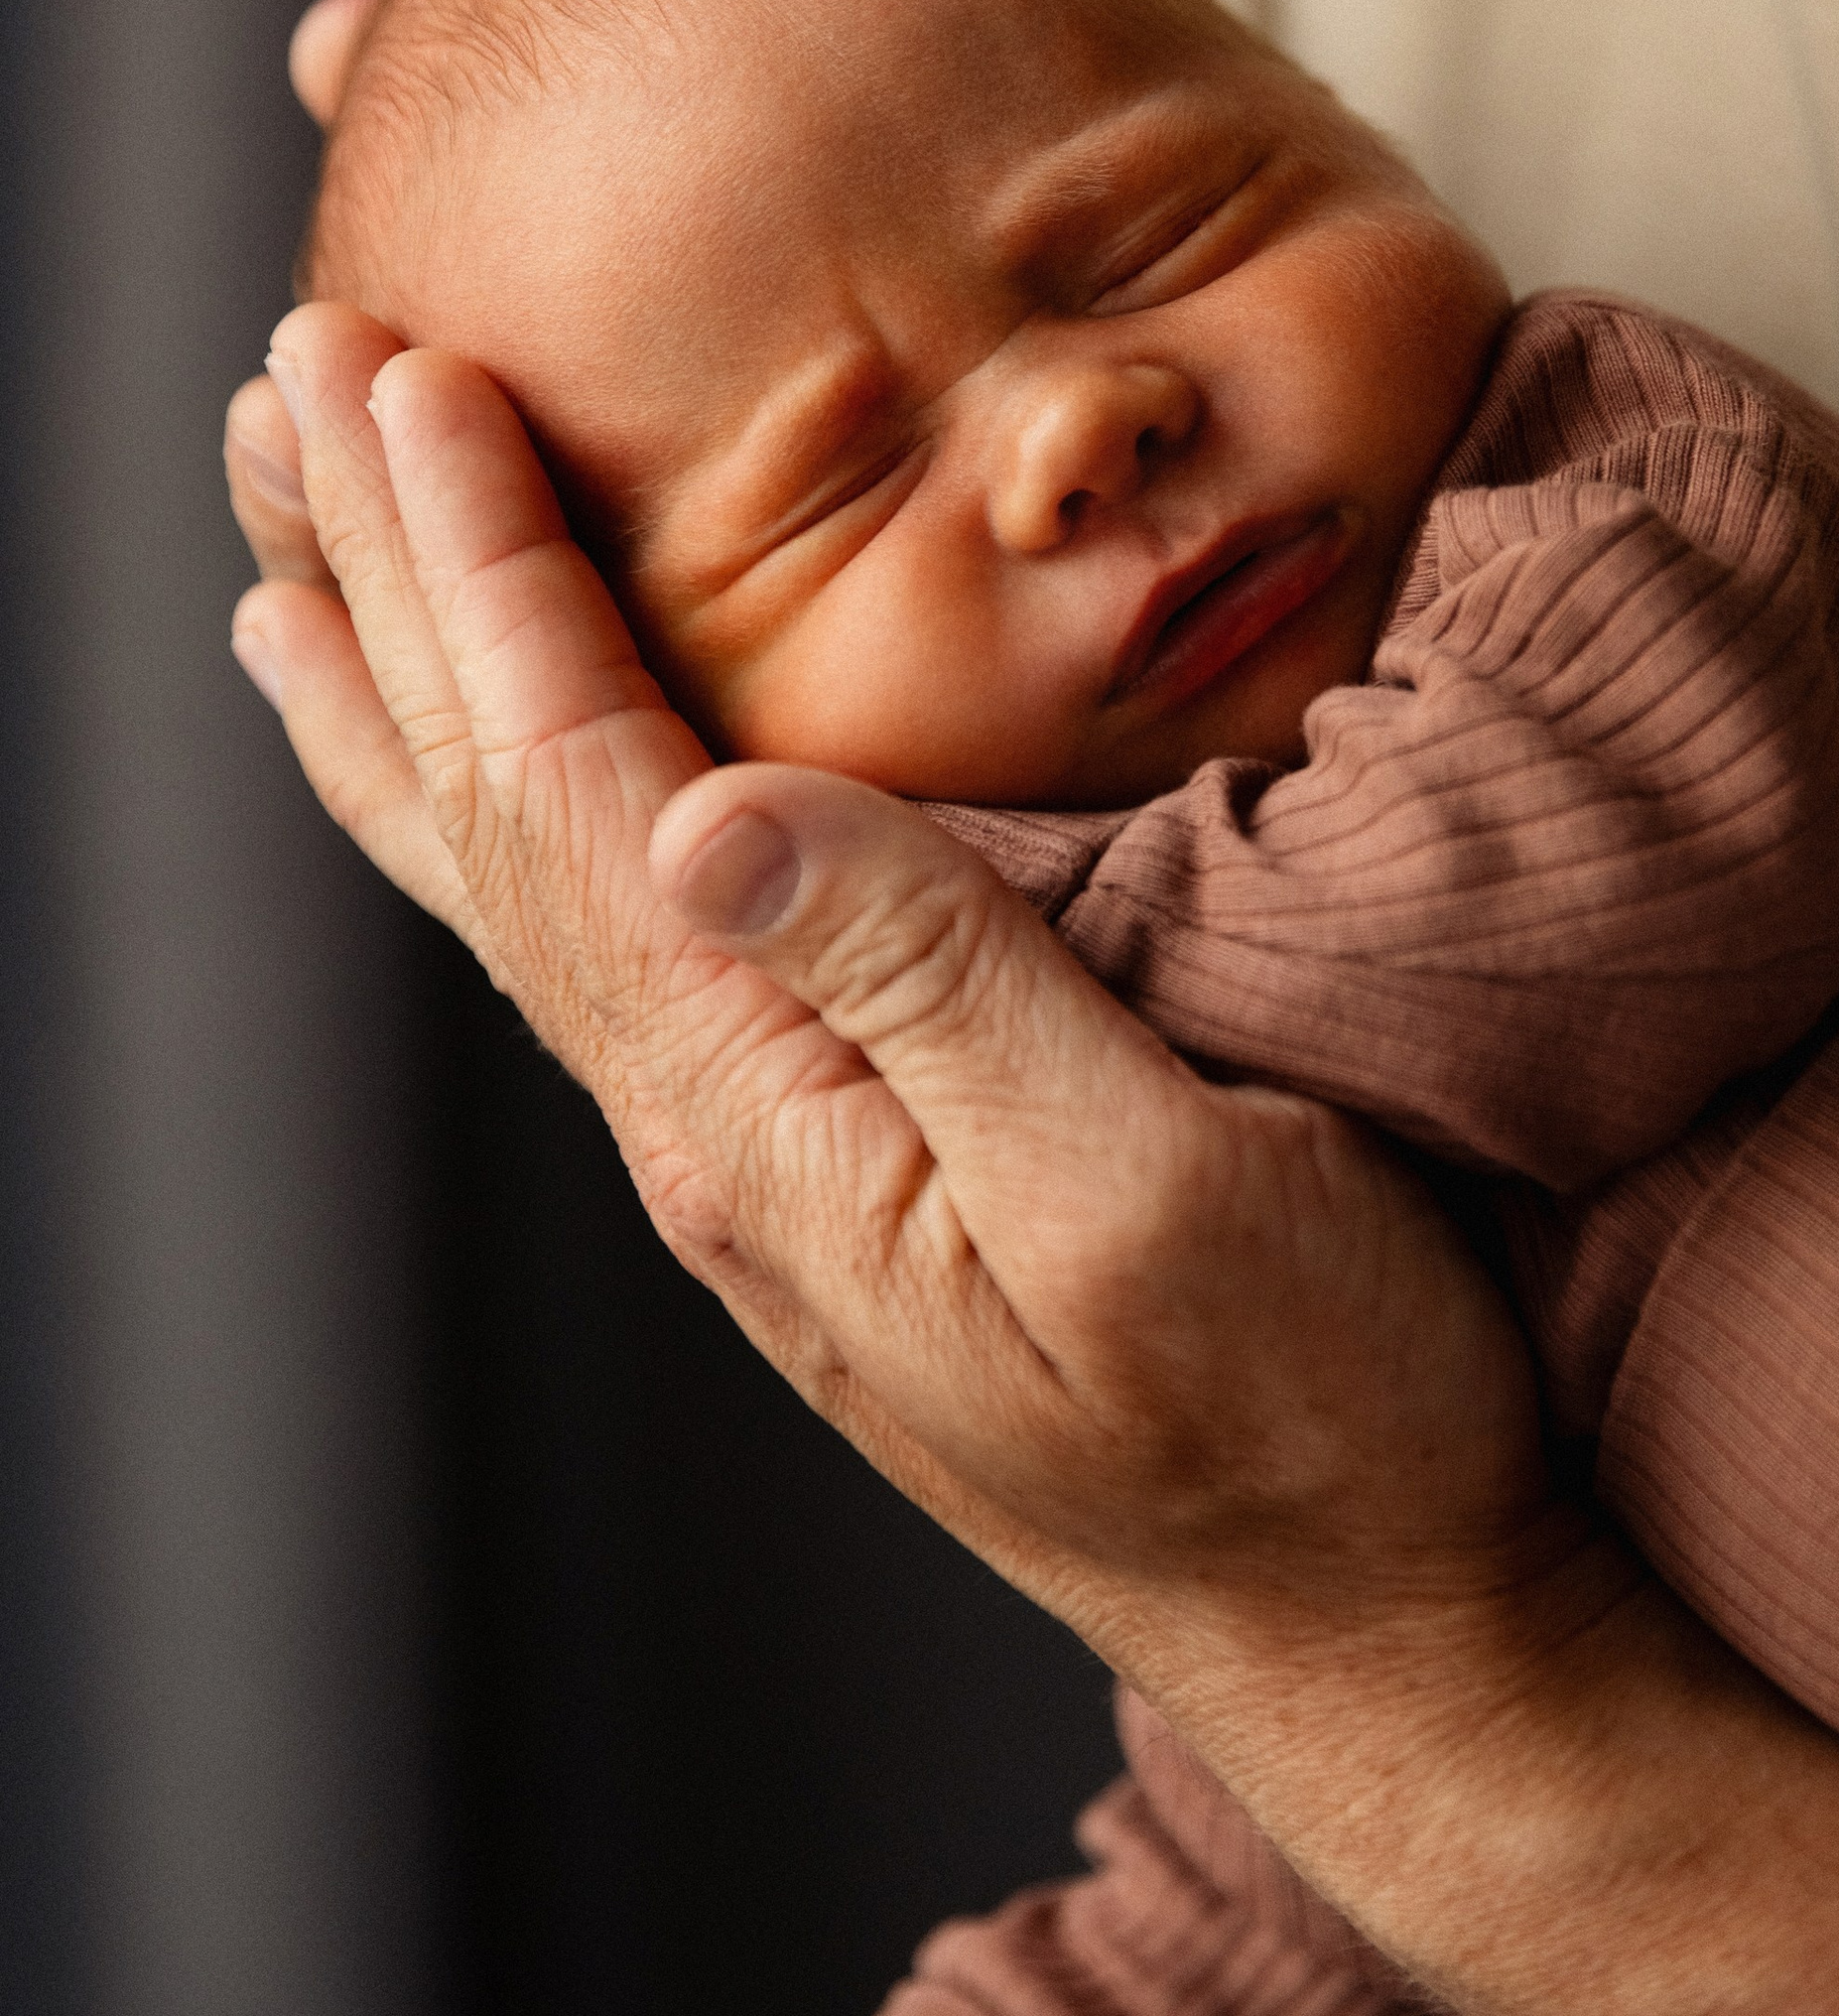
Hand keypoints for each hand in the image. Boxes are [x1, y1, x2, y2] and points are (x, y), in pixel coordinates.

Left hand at [228, 302, 1585, 1750]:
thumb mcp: (1159, 1193)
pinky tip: (525, 800)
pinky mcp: (843, 1183)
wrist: (1378, 1637)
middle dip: (389, 595)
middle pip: (498, 827)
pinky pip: (621, 963)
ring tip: (303, 573)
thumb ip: (939, 989)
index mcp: (779, 1120)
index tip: (396, 379)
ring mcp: (772, 1171)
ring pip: (532, 896)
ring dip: (413, 712)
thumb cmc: (1321, 1423)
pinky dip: (528, 836)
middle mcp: (726, 1141)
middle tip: (282, 397)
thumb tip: (701, 808)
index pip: (578, 791)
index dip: (485, 573)